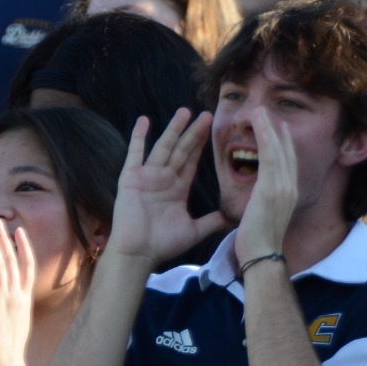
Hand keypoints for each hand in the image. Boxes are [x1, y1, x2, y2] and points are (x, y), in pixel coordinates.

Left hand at [0, 221, 35, 365]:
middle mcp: (17, 296)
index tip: (20, 232)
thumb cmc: (7, 351)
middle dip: (6, 240)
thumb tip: (10, 301)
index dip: (25, 247)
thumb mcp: (17, 325)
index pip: (27, 267)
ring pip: (1, 265)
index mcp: (25, 301)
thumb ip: (15, 308)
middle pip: (13, 260)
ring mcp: (4, 300)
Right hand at [107, 109, 227, 261]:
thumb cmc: (163, 244)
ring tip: (185, 112)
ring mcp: (147, 176)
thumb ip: (212, 221)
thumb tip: (235, 218)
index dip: (201, 145)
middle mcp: (163, 179)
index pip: (192, 161)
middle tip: (207, 114)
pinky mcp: (131, 178)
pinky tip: (144, 120)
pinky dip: (138, 137)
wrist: (138, 253)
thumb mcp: (194, 231)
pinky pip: (135, 153)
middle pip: (181, 150)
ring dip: (174, 129)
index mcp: (177, 189)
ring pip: (164, 147)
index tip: (212, 129)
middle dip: (194, 132)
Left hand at [233, 109, 298, 261]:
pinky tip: (260, 122)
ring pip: (279, 149)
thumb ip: (264, 202)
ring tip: (262, 110)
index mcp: (288, 194)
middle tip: (269, 112)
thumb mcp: (265, 216)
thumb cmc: (258, 242)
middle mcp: (290, 187)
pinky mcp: (271, 188)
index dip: (283, 143)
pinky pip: (270, 155)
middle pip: (287, 151)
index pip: (288, 162)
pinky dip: (266, 136)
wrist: (261, 257)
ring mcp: (283, 186)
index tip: (276, 127)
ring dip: (270, 127)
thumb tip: (258, 199)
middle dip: (279, 130)